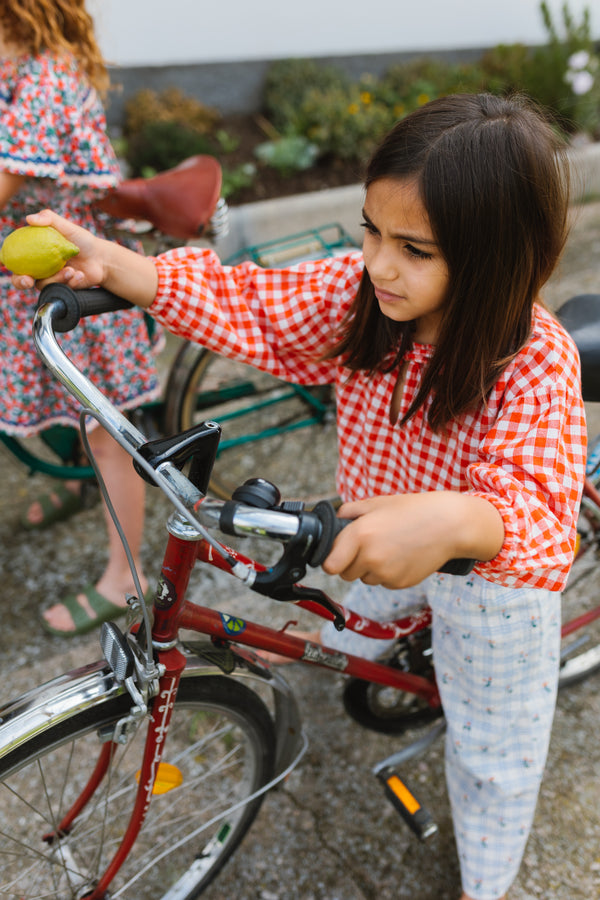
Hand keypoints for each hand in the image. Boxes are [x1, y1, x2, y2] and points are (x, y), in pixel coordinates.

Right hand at [10, 209, 105, 291]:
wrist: (101, 258)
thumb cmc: (82, 240)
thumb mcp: (67, 226)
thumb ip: (49, 219)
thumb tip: (29, 219)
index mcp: (35, 251)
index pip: (14, 257)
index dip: (6, 260)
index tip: (5, 262)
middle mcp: (39, 267)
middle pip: (21, 279)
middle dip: (21, 282)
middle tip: (28, 280)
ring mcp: (50, 279)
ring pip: (43, 285)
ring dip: (57, 279)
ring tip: (72, 270)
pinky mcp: (61, 289)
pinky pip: (60, 290)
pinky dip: (70, 282)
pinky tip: (79, 275)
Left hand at [322, 492, 503, 588]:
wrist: (449, 525)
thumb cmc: (413, 510)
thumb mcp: (377, 503)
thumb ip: (350, 512)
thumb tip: (333, 521)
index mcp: (360, 534)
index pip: (329, 565)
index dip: (331, 559)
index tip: (336, 555)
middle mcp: (370, 557)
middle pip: (345, 574)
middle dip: (351, 563)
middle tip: (367, 546)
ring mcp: (386, 573)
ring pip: (365, 579)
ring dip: (370, 568)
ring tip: (389, 547)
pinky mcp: (400, 583)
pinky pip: (383, 582)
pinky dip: (388, 573)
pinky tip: (401, 556)